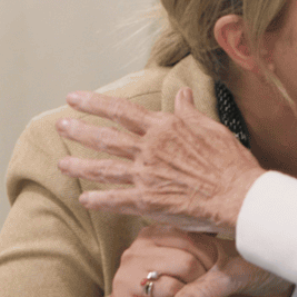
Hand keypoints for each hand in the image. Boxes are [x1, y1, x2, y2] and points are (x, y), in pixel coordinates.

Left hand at [56, 88, 266, 234]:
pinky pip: (116, 200)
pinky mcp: (147, 202)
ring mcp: (145, 176)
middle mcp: (149, 150)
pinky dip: (98, 200)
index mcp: (164, 129)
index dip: (95, 103)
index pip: (121, 111)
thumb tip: (181, 94)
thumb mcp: (211, 127)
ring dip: (80, 165)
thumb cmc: (229, 161)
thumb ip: (189, 112)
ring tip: (61, 164)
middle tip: (60, 126)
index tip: (74, 98)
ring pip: (104, 168)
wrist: (237, 194)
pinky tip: (84, 199)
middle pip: (105, 137)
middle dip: (79, 130)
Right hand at [90, 226, 218, 296]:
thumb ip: (197, 247)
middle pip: (186, 264)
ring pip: (173, 290)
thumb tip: (227, 228)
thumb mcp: (178, 262)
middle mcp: (134, 252)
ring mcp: (124, 278)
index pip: (191, 240)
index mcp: (150, 235)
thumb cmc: (162, 284)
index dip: (212, 261)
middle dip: (204, 284)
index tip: (219, 276)